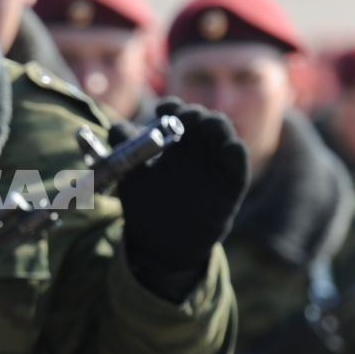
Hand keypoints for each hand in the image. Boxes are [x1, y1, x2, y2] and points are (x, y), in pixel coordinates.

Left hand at [114, 100, 248, 297]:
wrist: (163, 246)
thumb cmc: (146, 208)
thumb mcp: (130, 177)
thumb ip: (124, 151)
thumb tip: (117, 128)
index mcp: (172, 145)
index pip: (176, 114)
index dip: (172, 107)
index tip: (163, 108)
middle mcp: (195, 150)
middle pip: (201, 119)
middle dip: (193, 114)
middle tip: (183, 119)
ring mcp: (214, 165)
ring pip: (223, 134)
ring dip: (216, 125)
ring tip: (207, 125)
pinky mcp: (230, 184)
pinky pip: (238, 163)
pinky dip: (236, 152)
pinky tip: (230, 148)